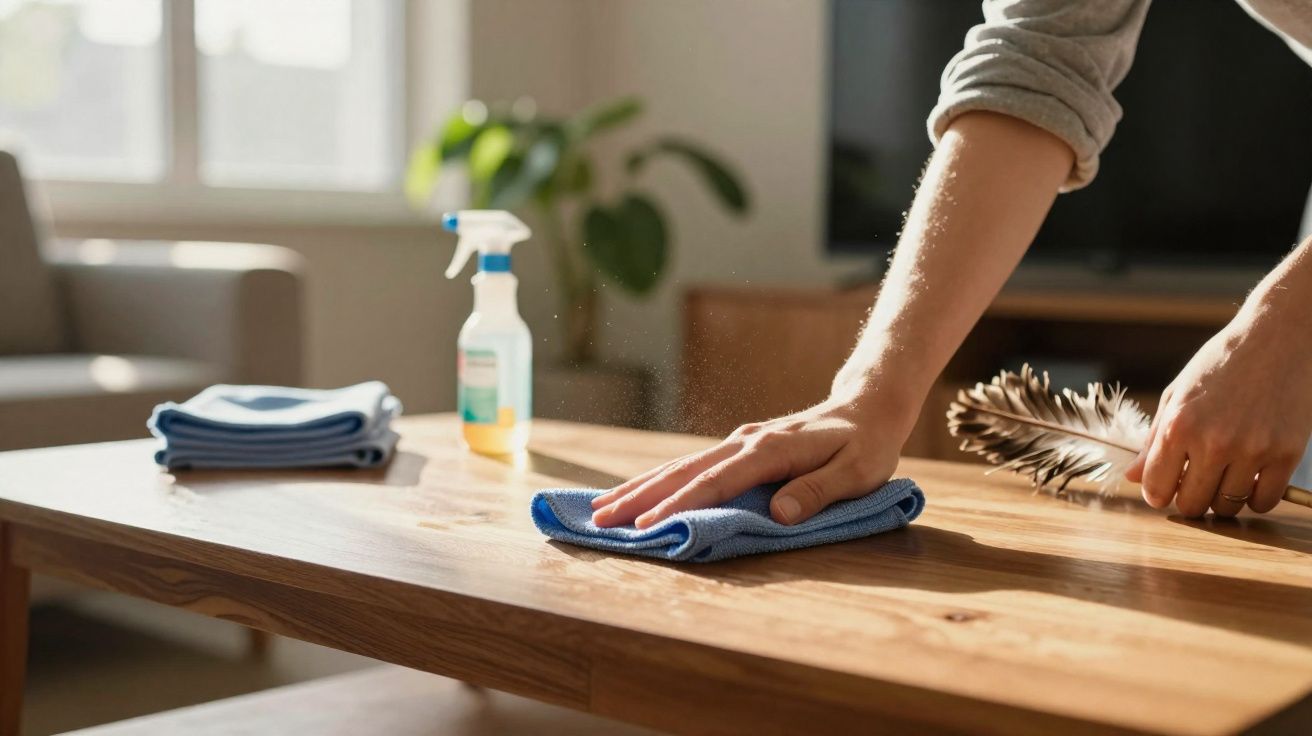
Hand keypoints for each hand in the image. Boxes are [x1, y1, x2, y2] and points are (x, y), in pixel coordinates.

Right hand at [590, 391, 914, 527]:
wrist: (867, 406)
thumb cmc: (866, 445)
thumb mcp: (857, 472)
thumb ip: (817, 491)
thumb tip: (778, 513)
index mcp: (769, 450)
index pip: (716, 482)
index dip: (680, 506)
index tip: (648, 527)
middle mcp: (745, 442)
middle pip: (684, 471)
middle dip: (640, 496)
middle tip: (601, 519)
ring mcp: (739, 442)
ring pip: (680, 466)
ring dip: (641, 487)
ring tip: (602, 509)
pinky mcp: (738, 448)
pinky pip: (691, 466)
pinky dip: (660, 480)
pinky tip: (640, 493)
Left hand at [1125, 305, 1311, 516]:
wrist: (1278, 338)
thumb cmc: (1221, 364)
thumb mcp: (1177, 395)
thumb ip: (1154, 440)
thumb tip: (1133, 477)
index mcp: (1178, 425)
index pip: (1157, 488)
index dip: (1157, 494)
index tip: (1164, 490)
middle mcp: (1213, 441)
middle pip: (1193, 504)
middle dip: (1189, 500)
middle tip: (1195, 482)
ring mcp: (1252, 449)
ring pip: (1227, 506)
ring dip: (1221, 499)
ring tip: (1223, 475)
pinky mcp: (1286, 453)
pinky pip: (1264, 500)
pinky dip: (1255, 498)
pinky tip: (1250, 478)